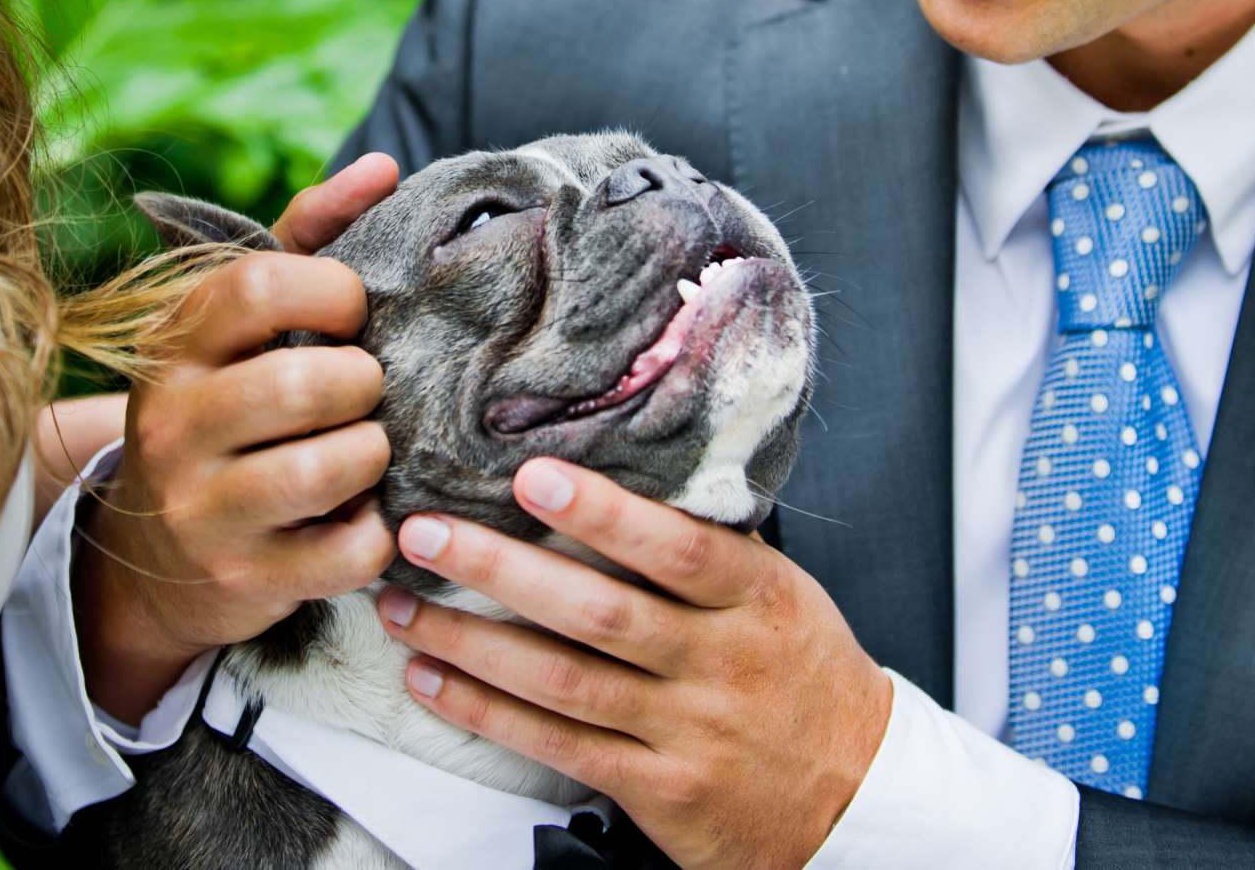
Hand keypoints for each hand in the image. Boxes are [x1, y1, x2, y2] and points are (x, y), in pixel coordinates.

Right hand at [78, 154, 401, 720]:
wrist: (152, 555)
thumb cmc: (227, 405)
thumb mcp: (243, 322)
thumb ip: (311, 236)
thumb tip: (383, 168)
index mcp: (176, 343)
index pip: (256, 285)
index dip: (332, 291)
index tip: (352, 313)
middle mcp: (175, 422)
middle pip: (306, 383)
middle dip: (364, 383)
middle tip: (365, 392)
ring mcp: (203, 508)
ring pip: (329, 467)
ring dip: (372, 455)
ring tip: (364, 451)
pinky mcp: (242, 579)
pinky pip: (348, 551)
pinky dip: (376, 533)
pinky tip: (360, 516)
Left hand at [377, 458, 893, 869]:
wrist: (854, 795)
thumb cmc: (801, 670)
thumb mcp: (781, 592)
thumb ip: (707, 540)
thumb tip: (619, 459)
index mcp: (754, 598)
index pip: (676, 549)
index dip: (603, 514)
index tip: (531, 476)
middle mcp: (719, 664)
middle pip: (599, 614)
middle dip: (501, 571)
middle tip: (423, 531)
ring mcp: (687, 733)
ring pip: (563, 683)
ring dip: (469, 641)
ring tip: (399, 602)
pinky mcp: (658, 791)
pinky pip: (559, 748)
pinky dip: (487, 713)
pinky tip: (432, 679)